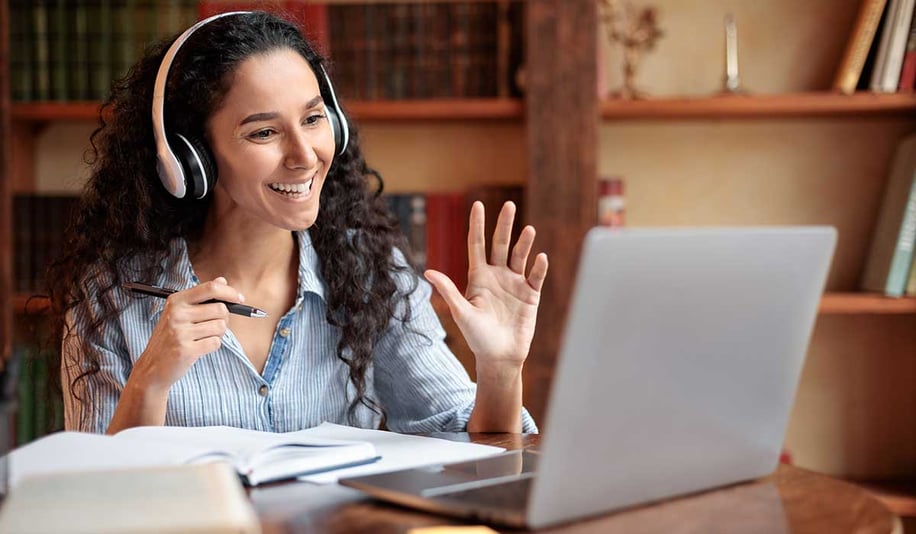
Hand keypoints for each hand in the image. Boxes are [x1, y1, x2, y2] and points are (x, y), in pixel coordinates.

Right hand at [131, 277, 242, 392]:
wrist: (152, 367)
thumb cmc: (170, 338)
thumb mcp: (180, 312)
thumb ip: (202, 296)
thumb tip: (222, 280)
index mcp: (176, 300)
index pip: (211, 288)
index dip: (230, 292)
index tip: (240, 298)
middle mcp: (177, 314)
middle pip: (220, 309)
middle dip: (224, 319)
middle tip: (213, 326)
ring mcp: (180, 332)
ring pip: (220, 326)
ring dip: (218, 334)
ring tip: (202, 338)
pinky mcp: (186, 350)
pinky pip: (215, 343)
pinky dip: (212, 345)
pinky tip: (199, 347)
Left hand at [425, 201, 547, 370]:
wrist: (499, 357)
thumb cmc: (477, 337)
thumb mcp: (461, 313)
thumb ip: (448, 291)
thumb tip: (428, 272)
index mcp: (478, 277)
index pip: (477, 245)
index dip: (477, 225)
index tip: (478, 205)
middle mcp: (497, 275)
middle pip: (501, 244)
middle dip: (504, 225)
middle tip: (509, 205)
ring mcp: (515, 284)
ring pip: (520, 256)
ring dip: (524, 243)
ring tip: (528, 229)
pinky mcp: (530, 295)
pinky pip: (535, 277)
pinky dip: (538, 267)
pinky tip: (540, 257)